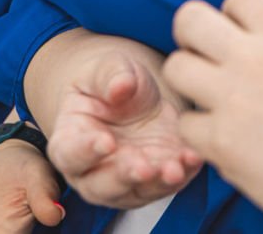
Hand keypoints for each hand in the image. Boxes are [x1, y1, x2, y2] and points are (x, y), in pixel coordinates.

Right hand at [43, 46, 202, 208]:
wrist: (134, 97)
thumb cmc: (111, 84)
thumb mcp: (107, 69)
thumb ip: (110, 76)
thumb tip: (120, 86)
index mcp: (70, 140)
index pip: (71, 154)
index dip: (87, 150)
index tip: (107, 141)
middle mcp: (92, 170)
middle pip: (101, 185)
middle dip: (124, 177)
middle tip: (143, 167)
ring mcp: (125, 181)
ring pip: (136, 192)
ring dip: (157, 183)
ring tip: (175, 168)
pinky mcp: (155, 181)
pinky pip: (168, 184)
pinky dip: (183, 174)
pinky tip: (193, 158)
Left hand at [166, 0, 262, 233]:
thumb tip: (262, 46)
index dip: (233, 15)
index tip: (240, 38)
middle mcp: (256, 59)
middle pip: (190, 17)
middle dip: (191, 37)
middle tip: (205, 61)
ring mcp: (233, 98)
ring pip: (176, 67)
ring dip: (190, 85)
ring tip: (212, 102)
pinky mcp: (220, 141)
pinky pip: (186, 124)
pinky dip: (200, 135)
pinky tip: (223, 143)